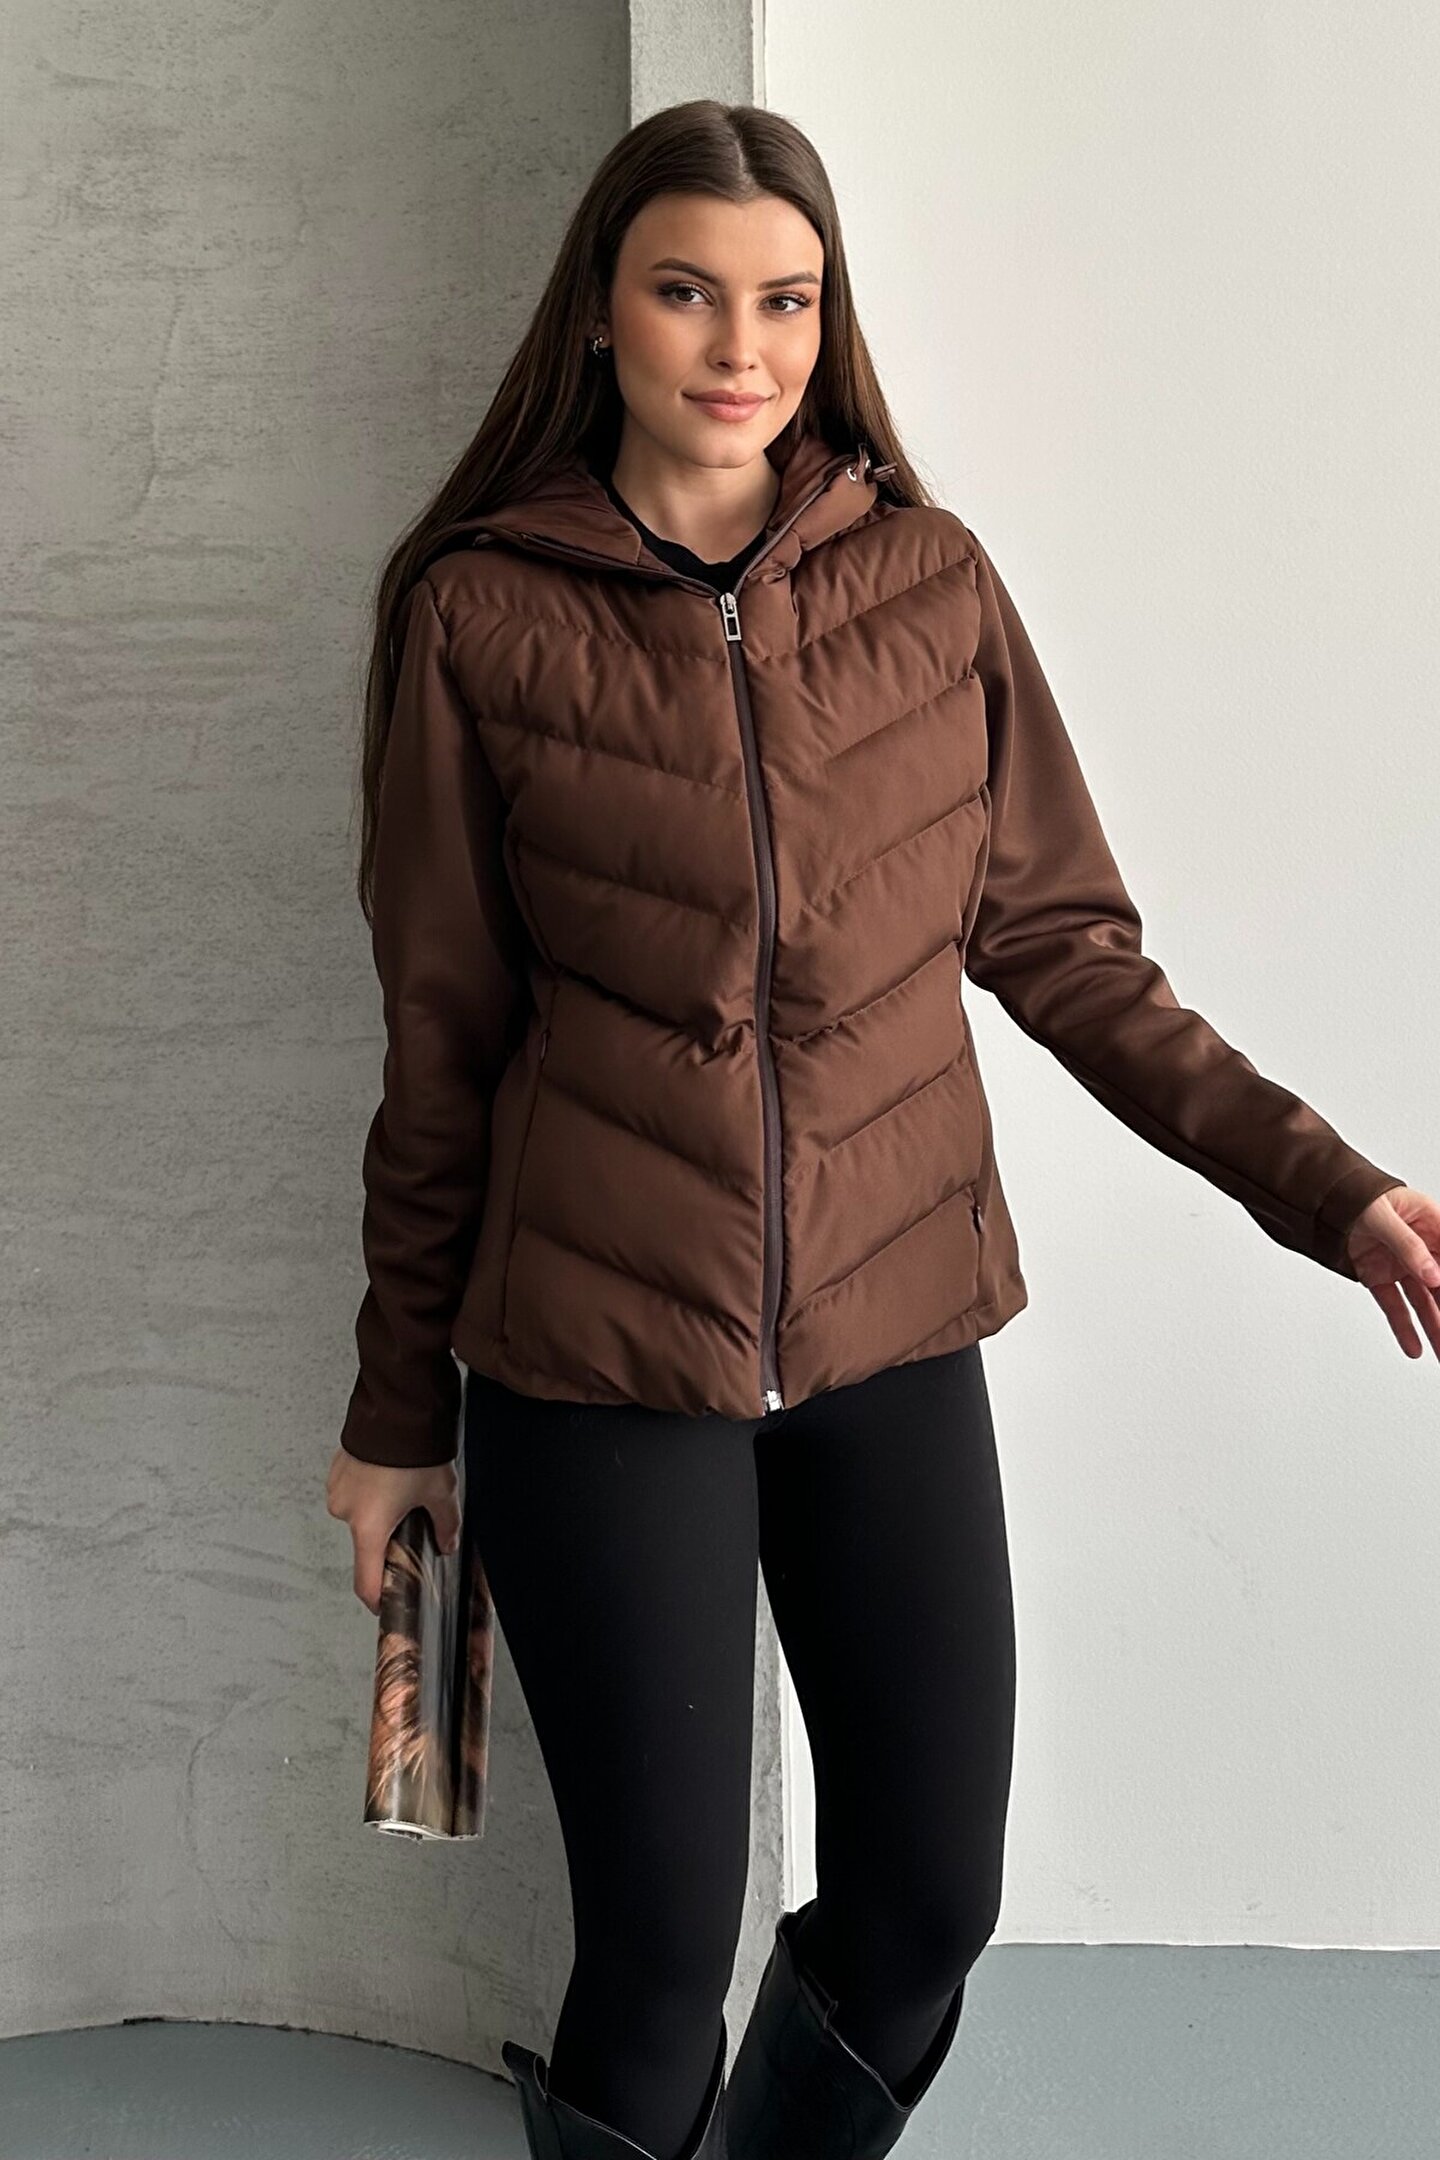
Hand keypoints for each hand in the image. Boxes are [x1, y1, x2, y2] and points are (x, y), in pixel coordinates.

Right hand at [325, 1444, 462, 1614]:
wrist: (395, 1407)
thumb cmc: (413, 1448)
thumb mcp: (441, 1492)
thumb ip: (445, 1524)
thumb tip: (446, 1544)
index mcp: (370, 1527)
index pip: (366, 1581)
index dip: (377, 1599)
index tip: (384, 1605)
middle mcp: (347, 1512)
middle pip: (367, 1541)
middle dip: (389, 1534)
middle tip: (412, 1515)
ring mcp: (338, 1490)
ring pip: (361, 1514)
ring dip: (379, 1508)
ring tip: (402, 1485)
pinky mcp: (337, 1470)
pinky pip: (353, 1491)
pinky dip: (370, 1489)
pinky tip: (388, 1474)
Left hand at [1344, 1186, 1439, 1360]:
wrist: (1317, 1201)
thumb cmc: (1353, 1195)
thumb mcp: (1380, 1215)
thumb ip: (1407, 1245)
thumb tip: (1432, 1273)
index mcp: (1428, 1222)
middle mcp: (1418, 1246)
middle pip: (1439, 1285)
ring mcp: (1398, 1264)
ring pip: (1421, 1301)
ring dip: (1433, 1327)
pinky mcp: (1378, 1277)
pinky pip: (1393, 1305)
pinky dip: (1402, 1327)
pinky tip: (1414, 1347)